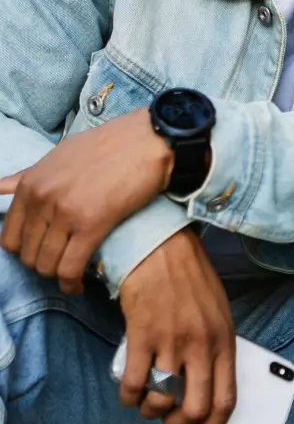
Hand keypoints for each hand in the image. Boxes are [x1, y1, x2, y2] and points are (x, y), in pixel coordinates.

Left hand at [0, 108, 173, 292]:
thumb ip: (28, 176)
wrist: (149, 139)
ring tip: (72, 275)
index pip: (10, 236)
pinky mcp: (92, 224)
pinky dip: (72, 283)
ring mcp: (65, 212)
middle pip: (28, 254)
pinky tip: (79, 285)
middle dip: (44, 265)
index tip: (44, 252)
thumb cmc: (111, 144)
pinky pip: (70, 267)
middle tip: (63, 263)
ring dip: (58, 275)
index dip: (26, 251)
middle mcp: (42, 199)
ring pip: (47, 264)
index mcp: (32, 183)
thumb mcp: (61, 154)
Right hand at [118, 227, 236, 423]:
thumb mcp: (218, 313)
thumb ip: (217, 347)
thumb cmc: (191, 281)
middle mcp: (202, 344)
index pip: (226, 399)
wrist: (162, 249)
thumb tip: (211, 387)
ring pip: (160, 401)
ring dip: (150, 411)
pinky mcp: (143, 335)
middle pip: (193, 409)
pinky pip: (133, 384)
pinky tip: (129, 392)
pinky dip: (128, 397)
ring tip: (147, 401)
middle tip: (168, 420)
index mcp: (225, 340)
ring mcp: (172, 341)